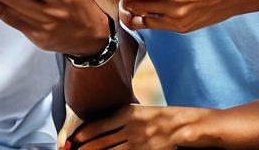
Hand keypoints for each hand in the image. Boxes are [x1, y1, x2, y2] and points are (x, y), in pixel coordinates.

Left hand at [70, 105, 208, 149]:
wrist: (182, 126)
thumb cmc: (159, 117)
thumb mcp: (139, 111)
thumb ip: (122, 118)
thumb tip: (104, 125)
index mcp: (129, 113)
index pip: (102, 124)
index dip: (87, 132)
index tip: (76, 138)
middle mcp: (132, 128)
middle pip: (104, 141)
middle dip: (88, 147)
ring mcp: (139, 143)